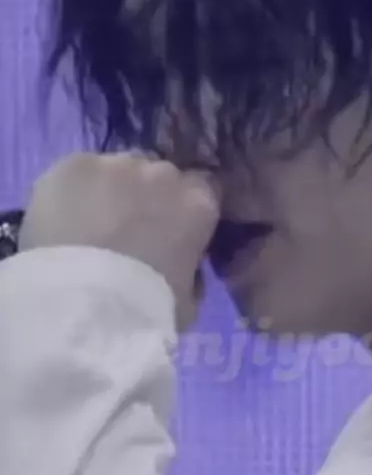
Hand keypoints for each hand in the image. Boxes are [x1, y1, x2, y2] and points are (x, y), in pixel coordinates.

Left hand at [19, 152, 219, 328]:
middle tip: (127, 233)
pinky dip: (74, 193)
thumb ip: (192, 268)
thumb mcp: (190, 299)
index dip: (184, 208)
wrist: (87, 306)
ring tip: (90, 228)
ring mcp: (116, 163)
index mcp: (199, 202)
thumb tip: (182, 262)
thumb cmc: (149, 310)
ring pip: (116, 170)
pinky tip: (64, 221)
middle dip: (146, 198)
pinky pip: (78, 173)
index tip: (171, 229)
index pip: (204, 188)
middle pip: (158, 175)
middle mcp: (162, 172)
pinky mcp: (73, 165)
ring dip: (110, 192)